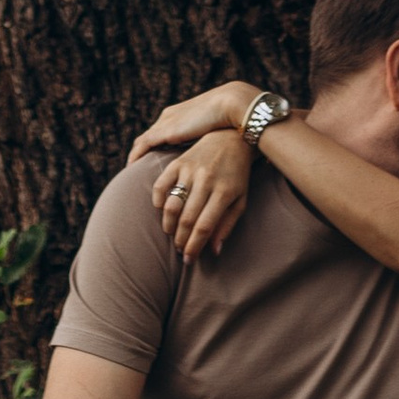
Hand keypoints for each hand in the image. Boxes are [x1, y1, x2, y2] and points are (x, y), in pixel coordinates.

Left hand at [128, 78, 258, 161]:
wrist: (230, 107)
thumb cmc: (229, 121)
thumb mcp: (214, 131)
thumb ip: (207, 140)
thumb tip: (211, 153)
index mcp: (179, 114)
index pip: (161, 132)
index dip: (155, 146)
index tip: (152, 160)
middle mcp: (169, 117)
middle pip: (149, 137)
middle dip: (143, 152)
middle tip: (137, 168)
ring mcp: (166, 123)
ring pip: (144, 141)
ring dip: (137, 155)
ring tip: (132, 170)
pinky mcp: (165, 130)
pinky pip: (144, 144)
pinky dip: (137, 154)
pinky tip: (132, 165)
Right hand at [151, 129, 252, 259]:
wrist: (230, 138)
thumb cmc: (237, 175)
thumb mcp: (240, 200)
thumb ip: (227, 225)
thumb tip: (214, 251)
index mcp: (224, 192)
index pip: (204, 227)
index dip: (194, 247)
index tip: (189, 259)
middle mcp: (206, 181)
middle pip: (187, 219)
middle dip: (180, 240)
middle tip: (179, 249)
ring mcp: (190, 170)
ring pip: (172, 205)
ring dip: (168, 225)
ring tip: (172, 233)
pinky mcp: (178, 162)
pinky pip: (161, 185)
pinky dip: (158, 202)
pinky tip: (163, 211)